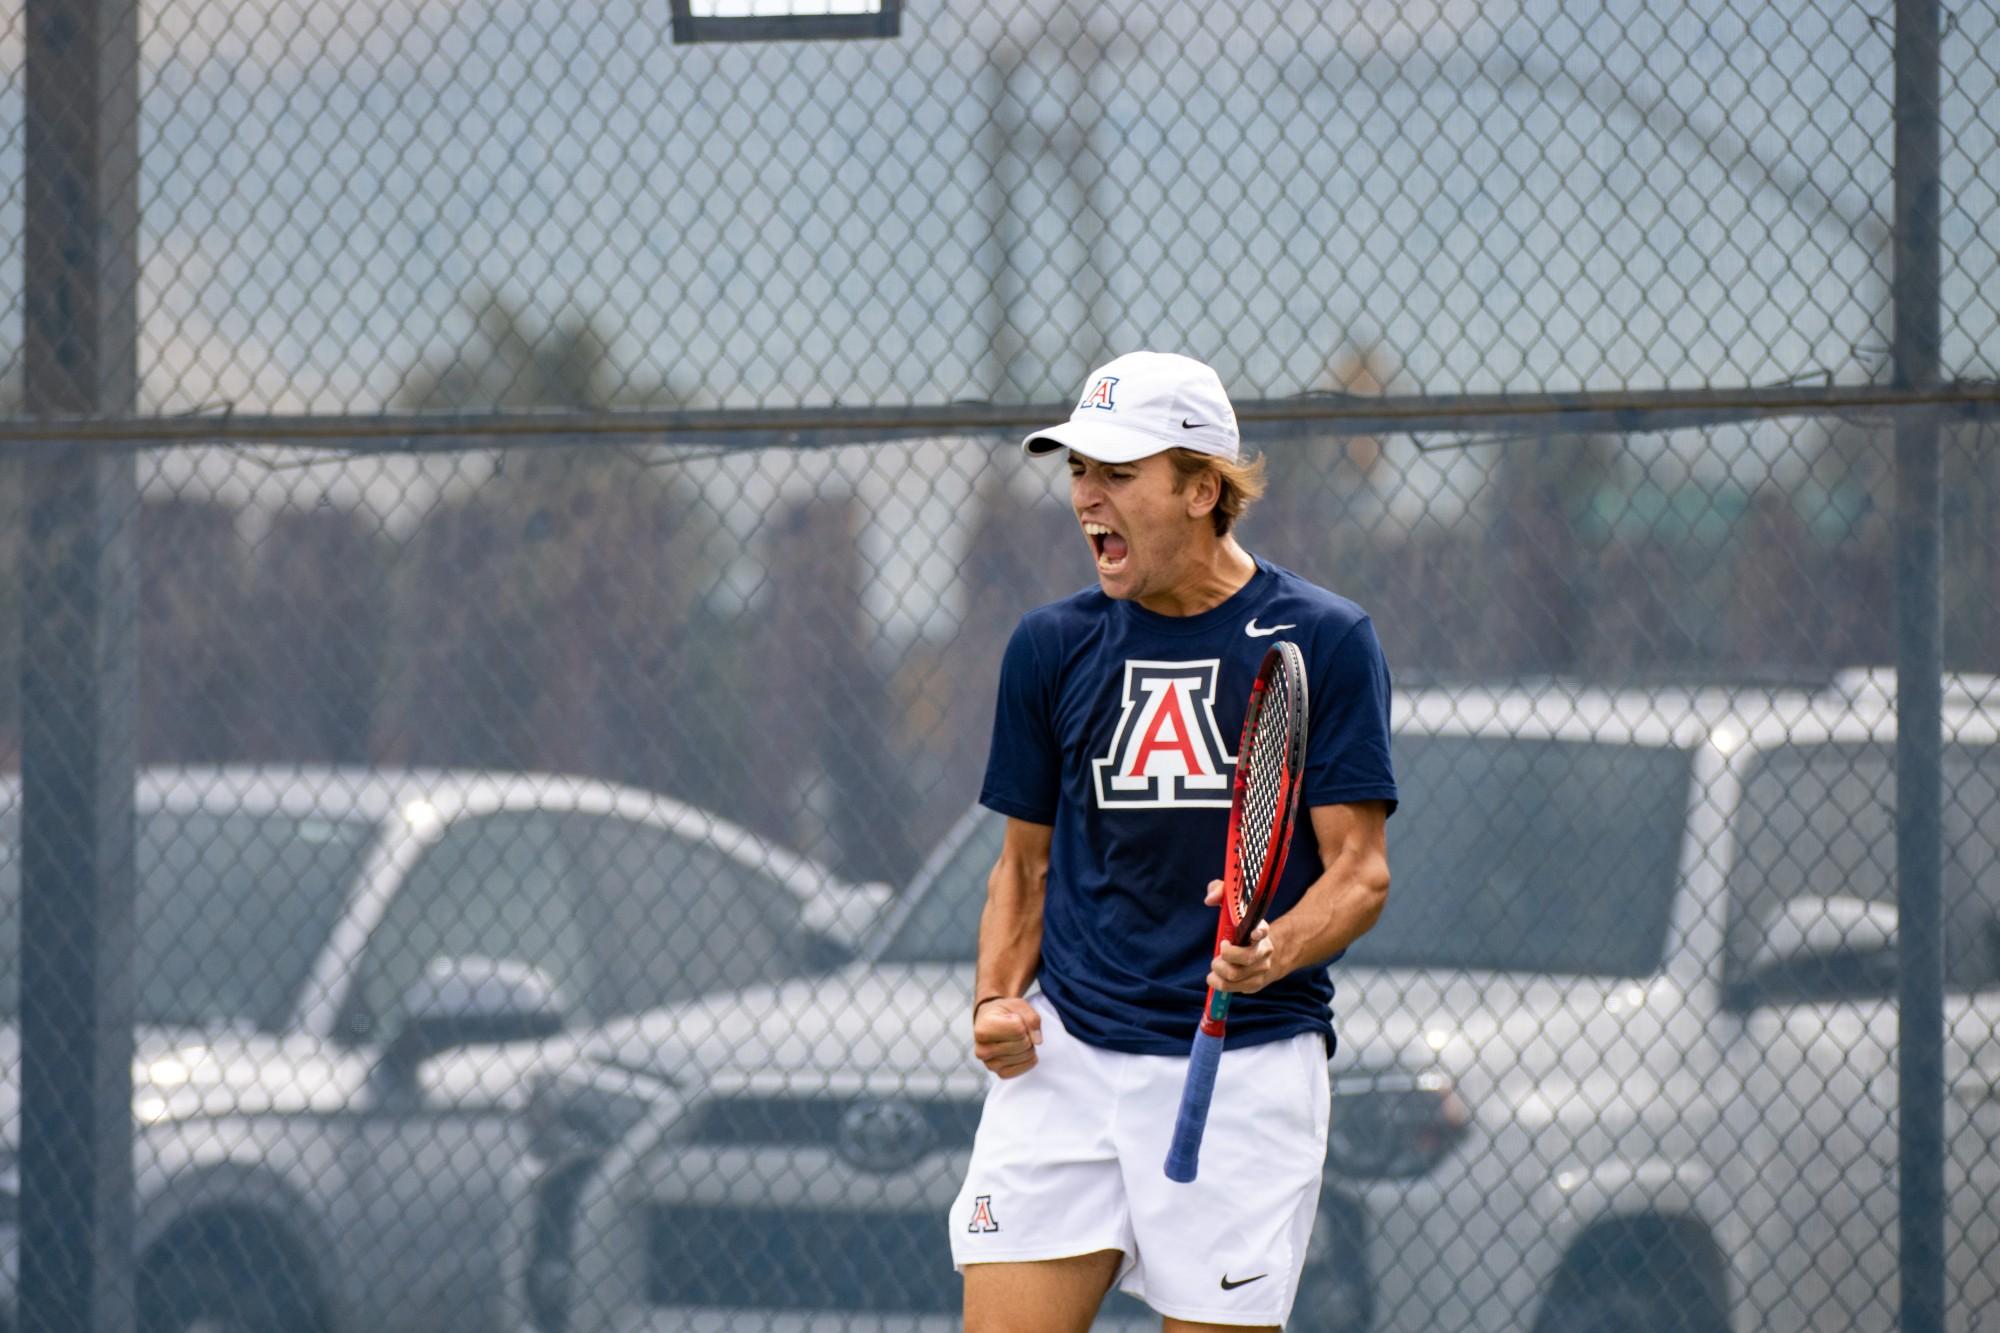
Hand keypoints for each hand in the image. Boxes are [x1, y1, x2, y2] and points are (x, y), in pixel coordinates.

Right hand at [972, 997, 1041, 1077]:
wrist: (992, 1021)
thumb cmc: (1004, 1012)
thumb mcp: (1019, 1005)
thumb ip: (1032, 1019)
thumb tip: (1038, 1041)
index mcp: (983, 1029)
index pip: (1018, 1029)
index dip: (1022, 1022)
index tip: (1012, 1018)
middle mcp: (982, 1049)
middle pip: (1023, 1044)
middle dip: (1026, 1035)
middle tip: (1016, 1030)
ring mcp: (989, 1064)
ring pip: (1025, 1056)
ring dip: (1027, 1047)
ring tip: (1015, 1039)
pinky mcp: (999, 1072)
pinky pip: (1022, 1069)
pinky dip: (1027, 1060)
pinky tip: (1021, 1052)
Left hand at [1204, 878, 1280, 993]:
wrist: (1267, 953)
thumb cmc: (1243, 927)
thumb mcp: (1235, 904)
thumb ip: (1220, 891)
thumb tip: (1210, 899)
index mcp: (1260, 930)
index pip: (1262, 930)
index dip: (1258, 932)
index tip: (1252, 933)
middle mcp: (1264, 950)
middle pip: (1245, 959)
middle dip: (1224, 959)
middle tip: (1217, 956)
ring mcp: (1261, 969)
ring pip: (1236, 976)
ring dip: (1218, 973)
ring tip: (1214, 968)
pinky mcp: (1255, 984)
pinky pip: (1235, 989)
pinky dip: (1220, 985)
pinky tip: (1216, 978)